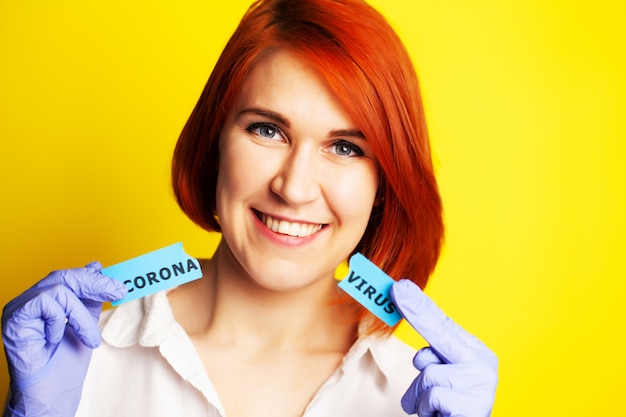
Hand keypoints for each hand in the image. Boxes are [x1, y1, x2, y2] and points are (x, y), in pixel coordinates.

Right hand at [2, 262, 126, 416]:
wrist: (52, 393)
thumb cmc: (66, 362)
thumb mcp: (85, 321)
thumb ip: (89, 297)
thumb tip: (96, 267)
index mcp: (45, 298)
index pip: (70, 276)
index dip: (95, 278)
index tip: (118, 286)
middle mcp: (30, 300)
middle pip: (64, 276)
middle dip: (96, 284)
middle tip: (118, 292)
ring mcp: (19, 308)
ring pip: (59, 290)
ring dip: (81, 315)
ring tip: (89, 338)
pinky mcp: (14, 318)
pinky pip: (44, 302)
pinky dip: (59, 321)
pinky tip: (57, 339)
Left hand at [390, 279, 497, 416]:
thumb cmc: (450, 408)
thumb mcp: (442, 375)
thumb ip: (432, 354)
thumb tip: (412, 325)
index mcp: (475, 352)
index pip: (443, 324)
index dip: (420, 306)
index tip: (401, 287)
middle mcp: (484, 364)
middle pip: (440, 334)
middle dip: (417, 312)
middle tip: (398, 289)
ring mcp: (482, 385)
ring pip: (428, 373)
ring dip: (419, 394)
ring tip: (434, 408)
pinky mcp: (474, 406)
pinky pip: (431, 397)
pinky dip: (426, 410)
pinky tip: (440, 416)